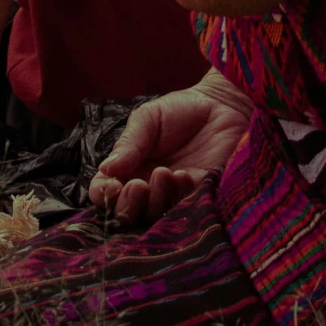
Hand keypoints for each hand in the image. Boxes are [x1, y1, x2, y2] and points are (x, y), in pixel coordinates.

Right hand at [90, 76, 251, 227]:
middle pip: (125, 214)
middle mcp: (146, 188)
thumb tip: (107, 169)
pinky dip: (179, 198)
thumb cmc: (181, 110)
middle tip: (139, 185)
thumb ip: (129, 143)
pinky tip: (184, 175)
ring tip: (165, 172)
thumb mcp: (148, 118)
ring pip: (152, 218)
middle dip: (128, 205)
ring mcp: (171, 197)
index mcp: (128, 168)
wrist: (222, 107)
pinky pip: (182, 212)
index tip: (113, 184)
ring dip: (155, 200)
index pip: (103, 191)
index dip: (103, 193)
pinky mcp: (198, 200)